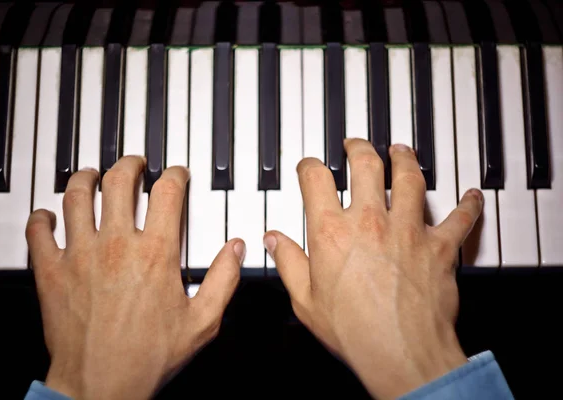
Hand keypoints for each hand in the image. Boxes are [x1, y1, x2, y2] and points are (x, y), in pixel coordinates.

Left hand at [25, 157, 244, 399]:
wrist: (101, 385)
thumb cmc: (149, 356)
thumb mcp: (202, 321)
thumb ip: (223, 279)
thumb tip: (236, 249)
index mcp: (155, 253)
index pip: (167, 192)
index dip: (175, 175)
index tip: (176, 175)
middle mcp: (116, 245)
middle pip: (119, 181)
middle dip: (129, 165)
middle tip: (134, 164)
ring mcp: (80, 255)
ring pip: (76, 196)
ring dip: (85, 179)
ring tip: (91, 174)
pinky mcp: (52, 272)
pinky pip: (38, 232)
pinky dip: (40, 218)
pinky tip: (47, 215)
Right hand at [264, 139, 482, 398]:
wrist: (400, 353)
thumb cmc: (354, 331)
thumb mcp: (305, 299)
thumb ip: (288, 262)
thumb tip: (273, 240)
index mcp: (332, 232)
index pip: (316, 180)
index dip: (309, 167)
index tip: (309, 167)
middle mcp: (370, 222)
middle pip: (366, 165)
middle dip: (359, 148)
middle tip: (355, 144)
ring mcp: (408, 230)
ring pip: (410, 178)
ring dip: (405, 159)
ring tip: (401, 151)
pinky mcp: (439, 247)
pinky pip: (460, 218)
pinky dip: (468, 204)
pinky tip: (472, 195)